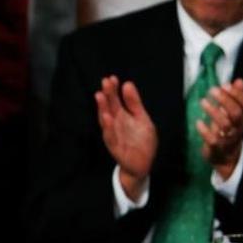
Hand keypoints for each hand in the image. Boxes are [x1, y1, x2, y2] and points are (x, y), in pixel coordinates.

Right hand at [96, 76, 156, 199]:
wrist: (142, 164)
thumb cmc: (141, 141)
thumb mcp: (142, 118)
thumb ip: (134, 103)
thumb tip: (127, 84)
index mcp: (121, 116)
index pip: (115, 100)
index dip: (113, 90)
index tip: (112, 78)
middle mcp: (115, 124)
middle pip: (109, 107)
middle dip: (107, 95)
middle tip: (105, 82)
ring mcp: (113, 135)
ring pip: (105, 120)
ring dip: (102, 109)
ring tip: (100, 96)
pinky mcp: (115, 147)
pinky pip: (110, 137)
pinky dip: (108, 128)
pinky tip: (107, 118)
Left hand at [197, 78, 242, 178]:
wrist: (226, 157)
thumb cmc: (228, 130)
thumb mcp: (234, 114)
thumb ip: (237, 97)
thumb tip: (239, 80)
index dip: (238, 94)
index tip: (226, 85)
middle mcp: (237, 127)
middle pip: (236, 113)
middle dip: (225, 100)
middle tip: (213, 90)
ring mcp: (227, 138)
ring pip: (225, 125)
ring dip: (214, 112)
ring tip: (203, 102)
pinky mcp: (216, 147)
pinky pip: (213, 140)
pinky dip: (205, 130)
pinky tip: (198, 122)